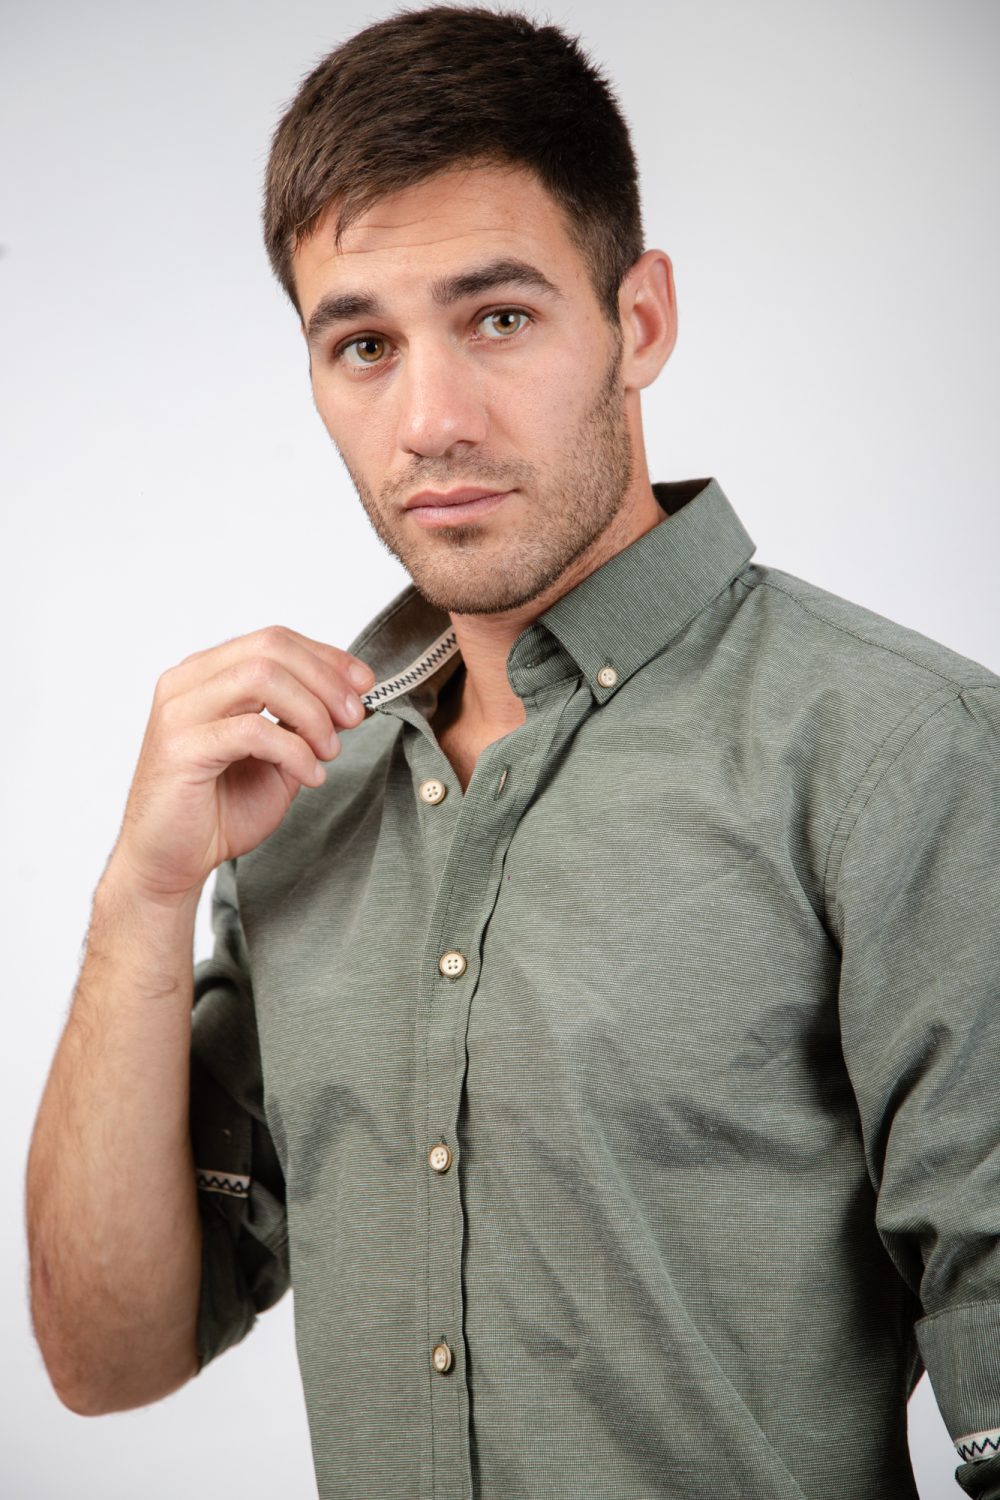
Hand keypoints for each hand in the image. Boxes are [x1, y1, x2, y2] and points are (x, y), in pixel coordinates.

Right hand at [106, 625, 374, 904]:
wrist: (171, 860)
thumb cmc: (218, 810)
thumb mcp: (278, 757)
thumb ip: (303, 723)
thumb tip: (348, 697)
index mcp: (208, 675)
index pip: (274, 640)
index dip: (327, 657)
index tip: (363, 684)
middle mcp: (188, 682)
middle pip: (271, 649)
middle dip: (325, 681)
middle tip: (353, 718)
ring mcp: (179, 711)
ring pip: (261, 677)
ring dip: (311, 712)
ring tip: (329, 750)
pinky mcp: (180, 747)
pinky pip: (251, 730)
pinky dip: (293, 751)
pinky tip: (309, 775)